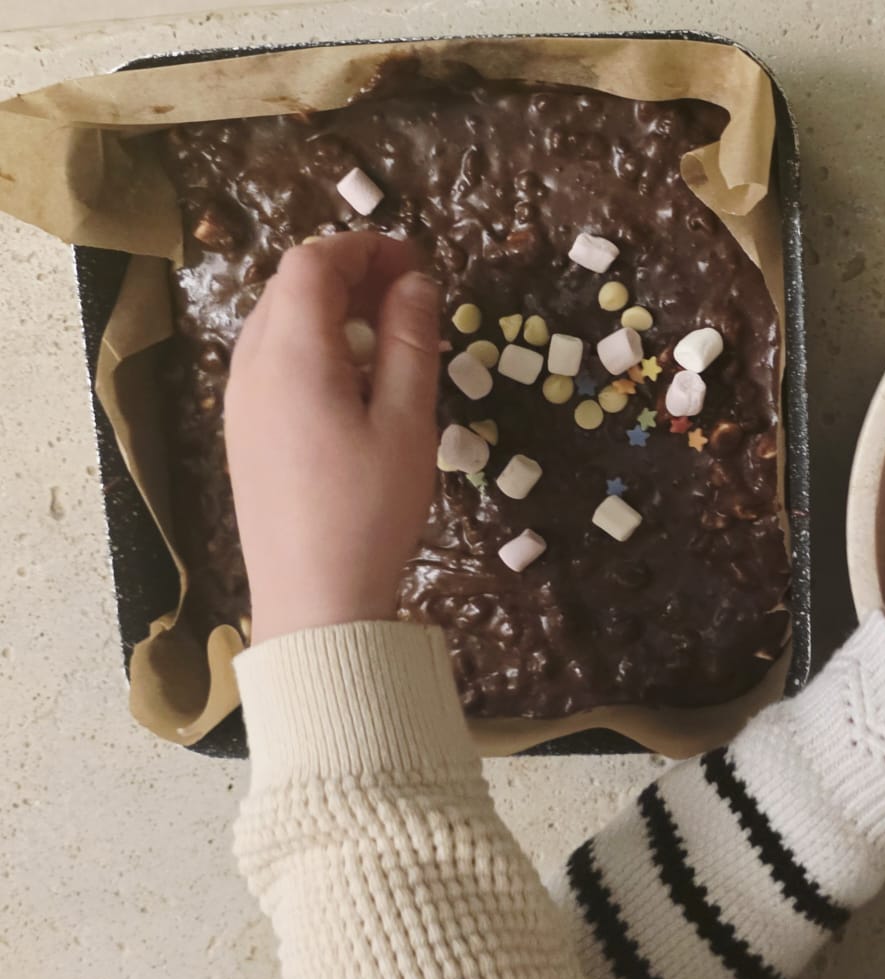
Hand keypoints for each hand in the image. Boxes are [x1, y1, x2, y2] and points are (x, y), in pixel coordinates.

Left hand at [225, 233, 440, 642]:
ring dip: (334, 311)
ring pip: (280, 323)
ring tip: (393, 339)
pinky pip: (274, 362)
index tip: (417, 261)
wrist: (314, 598)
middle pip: (291, 287)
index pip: (313, 263)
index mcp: (291, 355)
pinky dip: (317, 347)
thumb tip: (416, 283)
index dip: (365, 248)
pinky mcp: (245, 431)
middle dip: (352, 275)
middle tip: (413, 296)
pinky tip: (358, 383)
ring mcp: (241, 400)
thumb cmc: (369, 511)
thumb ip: (410, 342)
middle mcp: (253, 366)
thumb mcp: (406, 422)